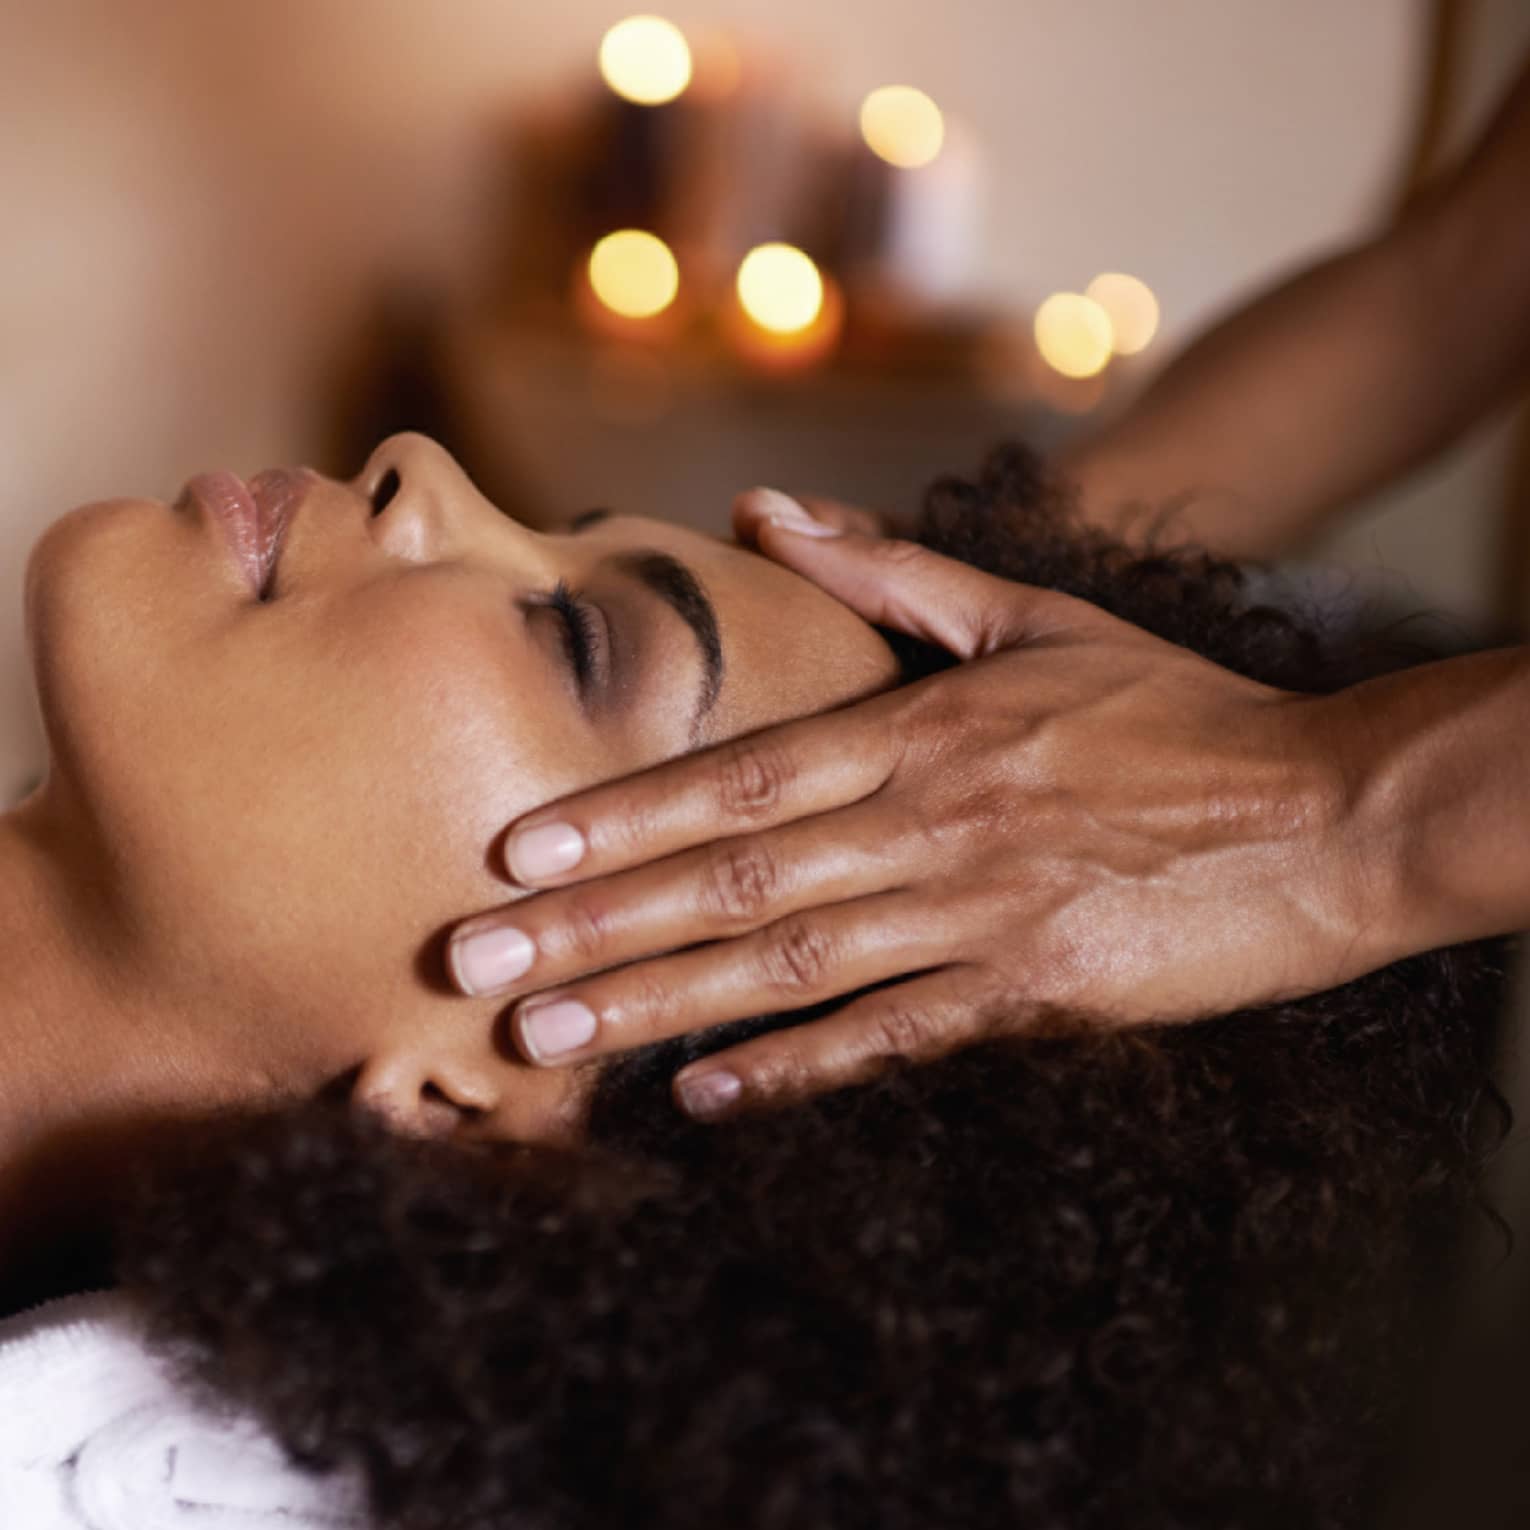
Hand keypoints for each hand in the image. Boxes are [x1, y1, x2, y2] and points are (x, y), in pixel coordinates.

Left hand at [447, 504, 1375, 1119]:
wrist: (1324, 810)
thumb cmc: (1174, 712)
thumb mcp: (1040, 619)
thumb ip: (898, 575)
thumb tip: (774, 513)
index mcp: (923, 731)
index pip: (739, 773)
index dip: (620, 813)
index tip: (519, 849)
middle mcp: (929, 822)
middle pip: (732, 875)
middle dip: (594, 921)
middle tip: (476, 959)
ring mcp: (978, 913)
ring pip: (789, 962)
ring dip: (660, 1001)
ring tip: (548, 1035)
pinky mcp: (1034, 990)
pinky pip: (895, 1036)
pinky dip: (800, 1068)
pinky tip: (710, 1094)